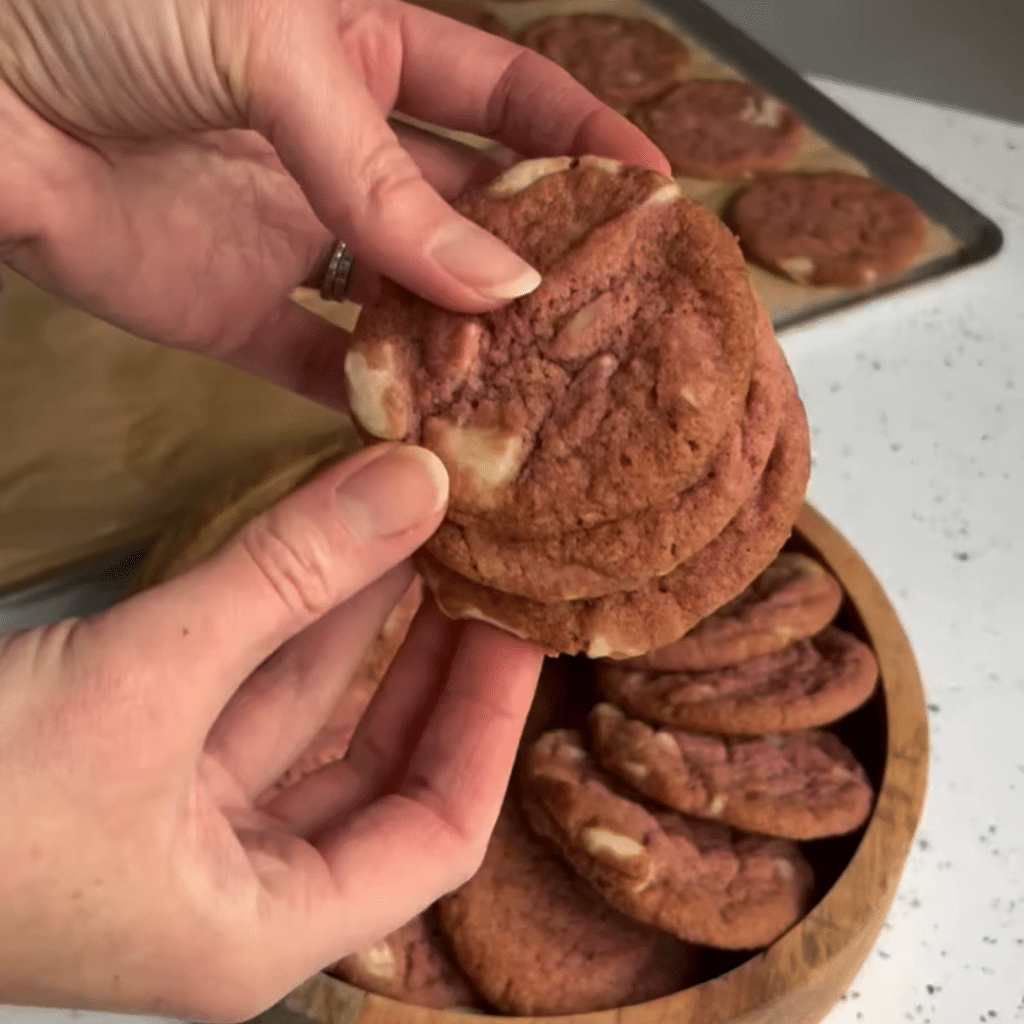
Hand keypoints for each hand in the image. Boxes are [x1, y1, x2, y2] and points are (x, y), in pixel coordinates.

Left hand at [0, 0, 667, 405]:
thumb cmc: (100, 2)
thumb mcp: (269, 41)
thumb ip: (380, 172)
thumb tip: (497, 279)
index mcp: (363, 53)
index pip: (510, 99)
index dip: (584, 141)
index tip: (652, 192)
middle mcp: (343, 154)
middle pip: (472, 218)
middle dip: (540, 263)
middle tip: (607, 319)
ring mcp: (297, 240)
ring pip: (413, 306)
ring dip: (469, 347)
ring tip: (538, 394)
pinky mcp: (240, 315)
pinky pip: (330, 369)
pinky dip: (379, 405)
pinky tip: (431, 432)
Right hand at [0, 443, 544, 1019]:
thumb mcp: (141, 682)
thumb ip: (287, 578)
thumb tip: (419, 484)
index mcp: (255, 934)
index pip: (437, 839)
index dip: (490, 730)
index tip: (526, 635)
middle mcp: (227, 887)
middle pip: (379, 773)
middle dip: (435, 669)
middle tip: (490, 577)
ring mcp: (173, 822)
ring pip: (303, 711)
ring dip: (357, 619)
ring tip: (423, 533)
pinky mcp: (125, 757)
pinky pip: (234, 681)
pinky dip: (282, 613)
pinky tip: (330, 541)